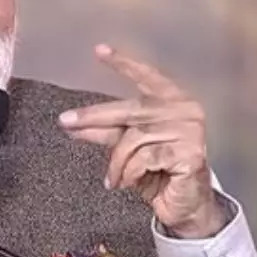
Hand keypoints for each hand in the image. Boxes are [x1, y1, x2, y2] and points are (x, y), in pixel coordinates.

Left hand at [58, 44, 225, 238]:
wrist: (185, 205)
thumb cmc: (159, 173)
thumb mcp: (130, 147)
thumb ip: (108, 131)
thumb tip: (73, 123)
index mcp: (174, 100)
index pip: (147, 76)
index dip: (124, 63)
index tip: (99, 50)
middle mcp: (186, 110)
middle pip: (130, 109)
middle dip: (93, 117)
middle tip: (66, 121)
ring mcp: (190, 131)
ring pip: (133, 139)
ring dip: (116, 163)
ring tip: (113, 178)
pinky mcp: (190, 154)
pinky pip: (144, 158)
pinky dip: (130, 173)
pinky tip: (128, 182)